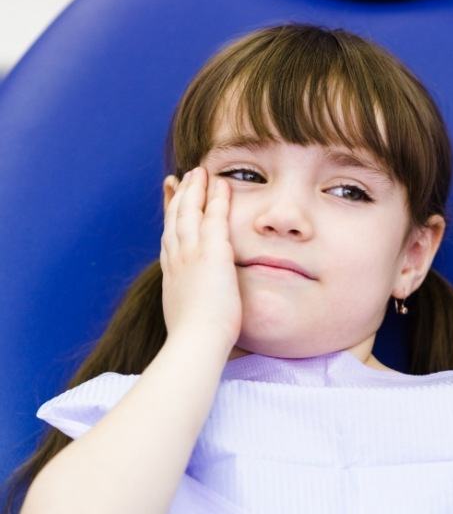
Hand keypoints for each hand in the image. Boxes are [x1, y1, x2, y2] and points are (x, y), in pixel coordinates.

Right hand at [160, 166, 241, 348]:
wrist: (195, 342)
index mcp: (171, 273)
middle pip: (175, 219)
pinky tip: (222, 183)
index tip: (171, 202)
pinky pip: (215, 217)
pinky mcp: (213, 252)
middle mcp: (177, 258)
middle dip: (179, 196)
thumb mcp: (182, 316)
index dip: (169, 217)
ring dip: (195, 189)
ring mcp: (192, 253)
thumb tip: (188, 307)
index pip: (169, 237)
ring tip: (200, 171)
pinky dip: (217, 198)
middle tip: (182, 178)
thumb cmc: (193, 338)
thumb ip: (186, 304)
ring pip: (191, 212)